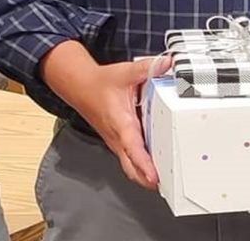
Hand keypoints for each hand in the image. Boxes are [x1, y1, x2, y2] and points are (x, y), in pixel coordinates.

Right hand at [39, 41, 169, 189]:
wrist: (80, 88)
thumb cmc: (100, 84)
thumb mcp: (125, 72)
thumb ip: (148, 68)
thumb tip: (167, 63)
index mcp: (120, 122)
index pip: (132, 147)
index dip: (143, 163)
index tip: (154, 176)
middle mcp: (117, 137)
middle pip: (131, 168)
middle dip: (147, 180)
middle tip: (168, 186)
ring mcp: (117, 143)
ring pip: (130, 167)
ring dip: (145, 176)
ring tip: (167, 182)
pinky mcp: (118, 142)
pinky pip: (130, 160)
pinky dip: (142, 167)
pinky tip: (157, 165)